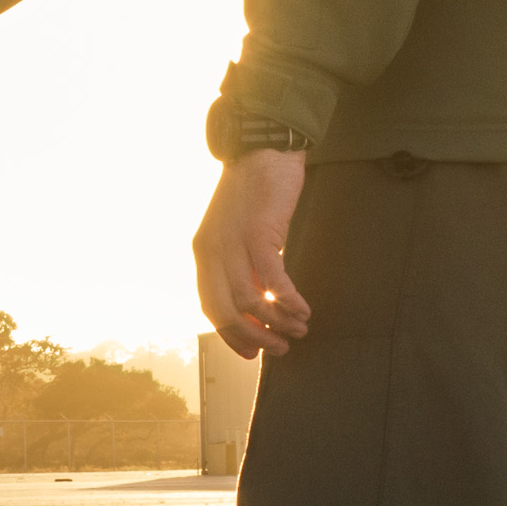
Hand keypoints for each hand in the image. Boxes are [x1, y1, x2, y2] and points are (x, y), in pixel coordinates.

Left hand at [195, 148, 311, 356]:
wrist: (262, 152)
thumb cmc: (253, 194)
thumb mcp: (235, 234)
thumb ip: (239, 265)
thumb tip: (257, 305)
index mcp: (203, 253)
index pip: (211, 308)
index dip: (231, 335)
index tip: (252, 353)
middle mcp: (210, 251)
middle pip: (226, 312)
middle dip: (255, 338)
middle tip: (280, 349)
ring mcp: (232, 243)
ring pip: (250, 301)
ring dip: (277, 322)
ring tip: (298, 330)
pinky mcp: (258, 233)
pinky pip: (273, 280)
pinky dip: (289, 301)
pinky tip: (303, 310)